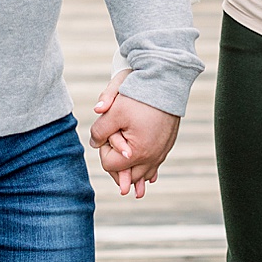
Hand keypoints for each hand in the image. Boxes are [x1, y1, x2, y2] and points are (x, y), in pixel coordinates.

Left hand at [89, 70, 179, 197]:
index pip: (109, 165)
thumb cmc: (139, 96)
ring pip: (143, 174)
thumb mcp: (113, 112)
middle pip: (127, 176)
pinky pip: (155, 165)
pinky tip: (147, 178)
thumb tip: (94, 144)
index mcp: (137, 152)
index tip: (107, 133)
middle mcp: (152, 157)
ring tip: (125, 176)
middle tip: (112, 147)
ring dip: (133, 172)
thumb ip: (99, 131)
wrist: (166, 83)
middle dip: (117, 165)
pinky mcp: (167, 145)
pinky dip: (147, 169)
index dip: (103, 150)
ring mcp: (161, 152)